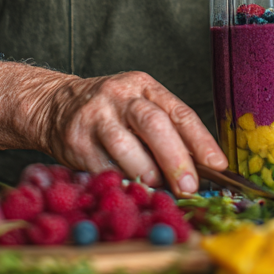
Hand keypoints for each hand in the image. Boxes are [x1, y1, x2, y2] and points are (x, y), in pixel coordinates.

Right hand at [29, 70, 226, 194]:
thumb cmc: (111, 112)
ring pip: (126, 146)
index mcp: (144, 86)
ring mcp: (95, 117)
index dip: (201, 140)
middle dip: (175, 159)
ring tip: (157, 187)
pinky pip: (102, 166)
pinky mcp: (76, 141)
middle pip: (154, 125)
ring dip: (146, 172)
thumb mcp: (139, 106)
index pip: (179, 112)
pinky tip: (130, 187)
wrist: (55, 105)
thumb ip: (166, 131)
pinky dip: (120, 181)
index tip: (217, 164)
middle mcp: (120, 96)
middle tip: (189, 187)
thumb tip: (200, 169)